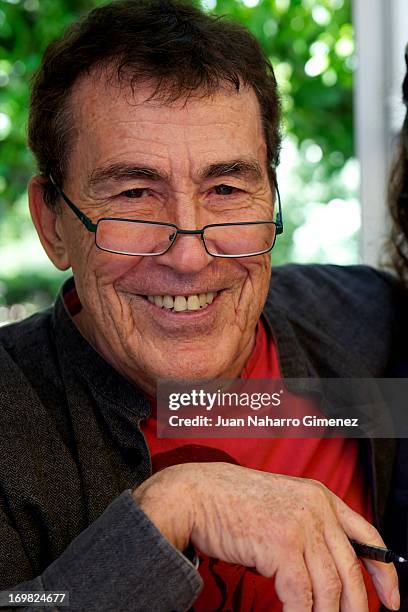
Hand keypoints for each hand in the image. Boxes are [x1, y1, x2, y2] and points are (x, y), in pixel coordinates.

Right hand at [133, 462, 399, 610]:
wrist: (199, 494)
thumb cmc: (235, 503)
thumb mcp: (284, 506)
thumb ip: (310, 528)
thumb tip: (328, 569)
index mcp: (321, 496)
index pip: (367, 536)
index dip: (384, 573)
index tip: (391, 600)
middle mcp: (318, 509)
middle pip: (351, 571)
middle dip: (356, 607)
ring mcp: (302, 526)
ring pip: (330, 590)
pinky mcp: (283, 545)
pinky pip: (302, 597)